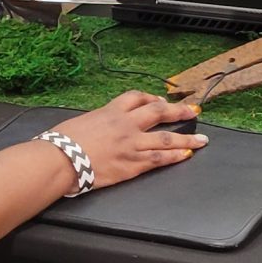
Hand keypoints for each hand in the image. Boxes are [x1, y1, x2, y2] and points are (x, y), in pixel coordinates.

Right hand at [48, 91, 206, 189]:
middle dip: (178, 111)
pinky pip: (160, 158)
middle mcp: (125, 125)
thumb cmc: (62, 142)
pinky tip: (186, 155)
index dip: (152, 98)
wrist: (60, 159)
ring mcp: (131, 144)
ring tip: (202, 140)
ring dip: (187, 138)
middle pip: (158, 112)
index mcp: (111, 112)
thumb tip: (99, 126)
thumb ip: (97, 122)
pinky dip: (175, 156)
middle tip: (193, 111)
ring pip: (166, 138)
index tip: (160, 100)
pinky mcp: (132, 164)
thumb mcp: (81, 122)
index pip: (136, 98)